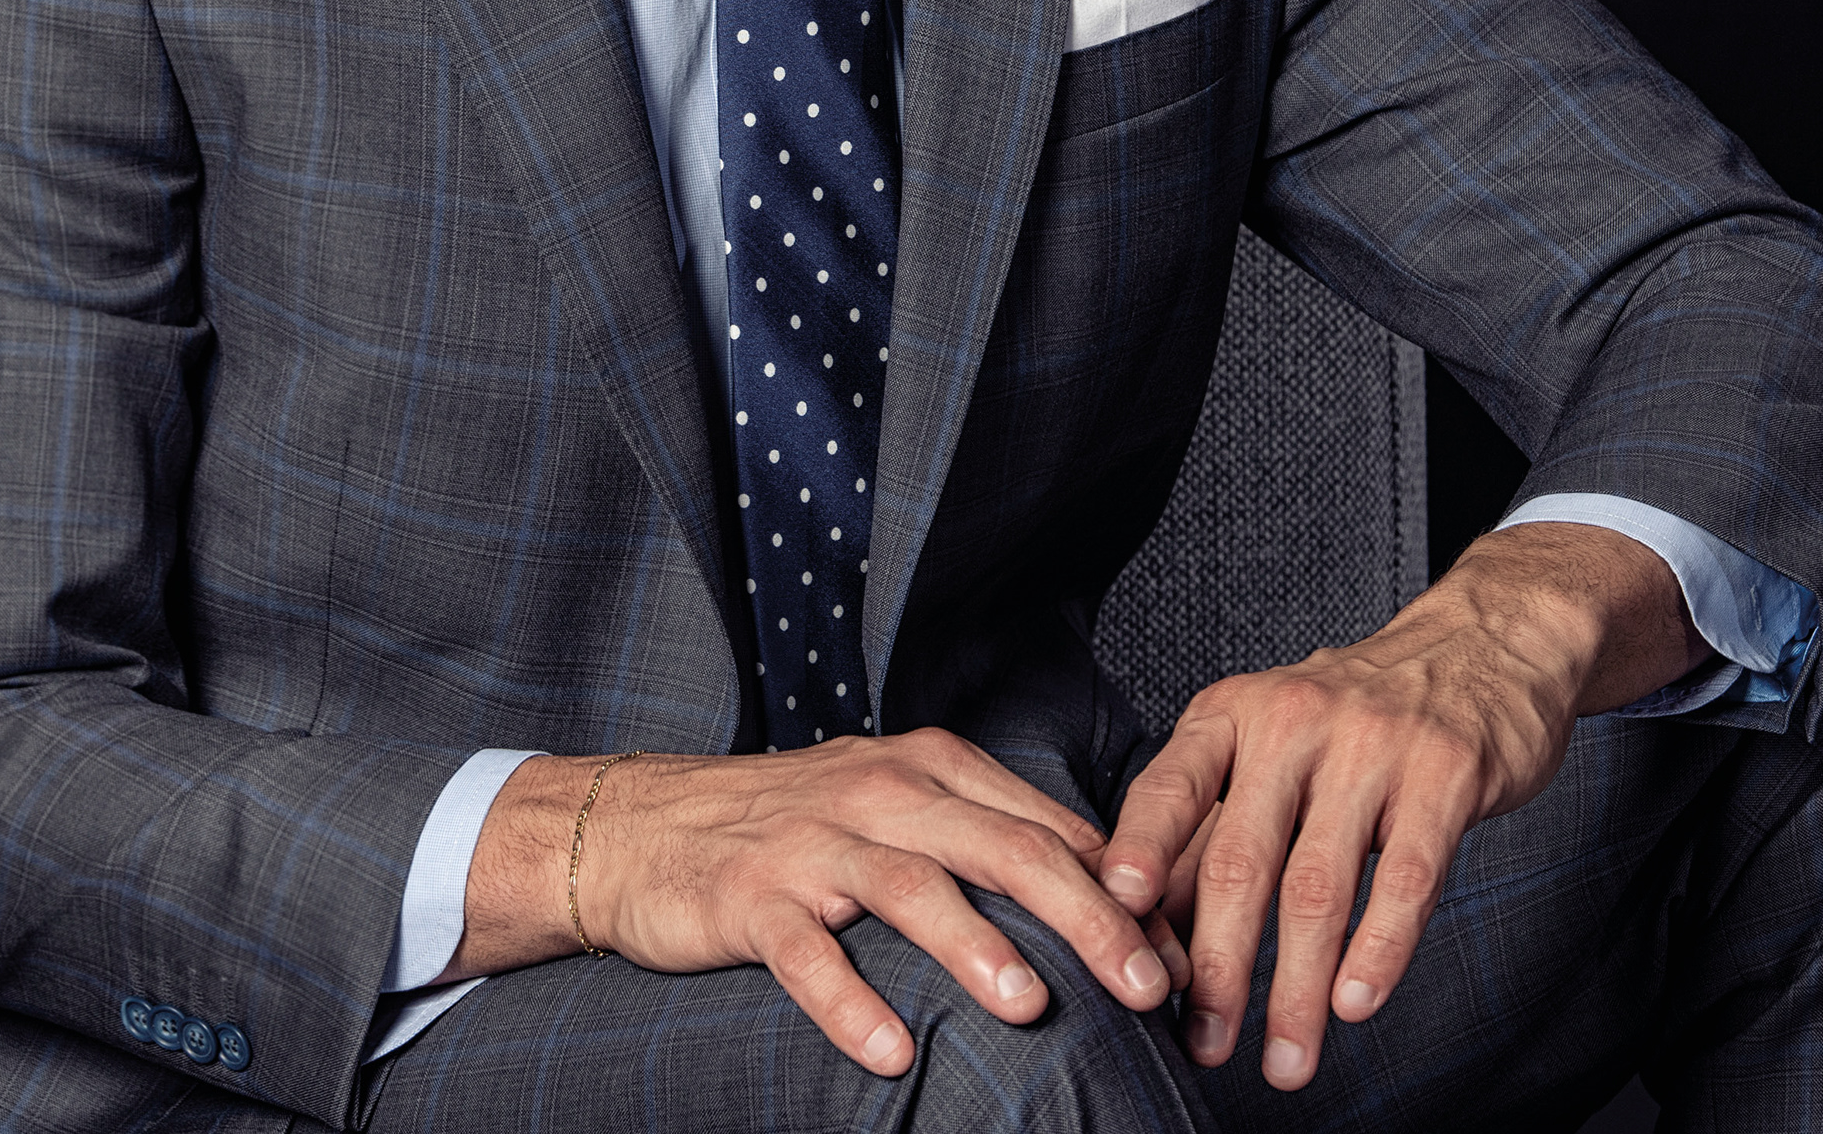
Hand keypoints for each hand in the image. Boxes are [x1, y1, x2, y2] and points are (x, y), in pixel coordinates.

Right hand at [450, 731, 1189, 1075]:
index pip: (1045, 826)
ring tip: (1031, 1005)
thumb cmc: (791, 827)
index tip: (1182, 955)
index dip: (1121, 890)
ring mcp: (811, 844)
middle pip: (999, 847)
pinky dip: (850, 1002)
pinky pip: (807, 953)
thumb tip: (1114, 905)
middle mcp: (877, 794)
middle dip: (1082, 915)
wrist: (641, 825)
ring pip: (910, 887)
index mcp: (927, 769)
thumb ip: (990, 839)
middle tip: (1145, 981)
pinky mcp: (750, 897)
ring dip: (976, 945)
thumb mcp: (895, 809)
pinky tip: (891, 1052)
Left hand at [1095, 522, 1699, 1090]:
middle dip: (1218, 966)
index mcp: (1231, 714)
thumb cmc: (1353, 721)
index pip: (1168, 788)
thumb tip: (1148, 928)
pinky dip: (1378, 951)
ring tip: (1284, 1060)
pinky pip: (1407, 879)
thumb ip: (1216, 827)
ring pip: (1319, 886)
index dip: (1138, 853)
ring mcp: (1372, 745)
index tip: (1110, 915)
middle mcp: (1291, 721)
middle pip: (1241, 859)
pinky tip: (1355, 1005)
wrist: (1480, 648)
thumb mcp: (1268, 749)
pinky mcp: (1446, 774)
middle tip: (1203, 1042)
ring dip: (1298, 988)